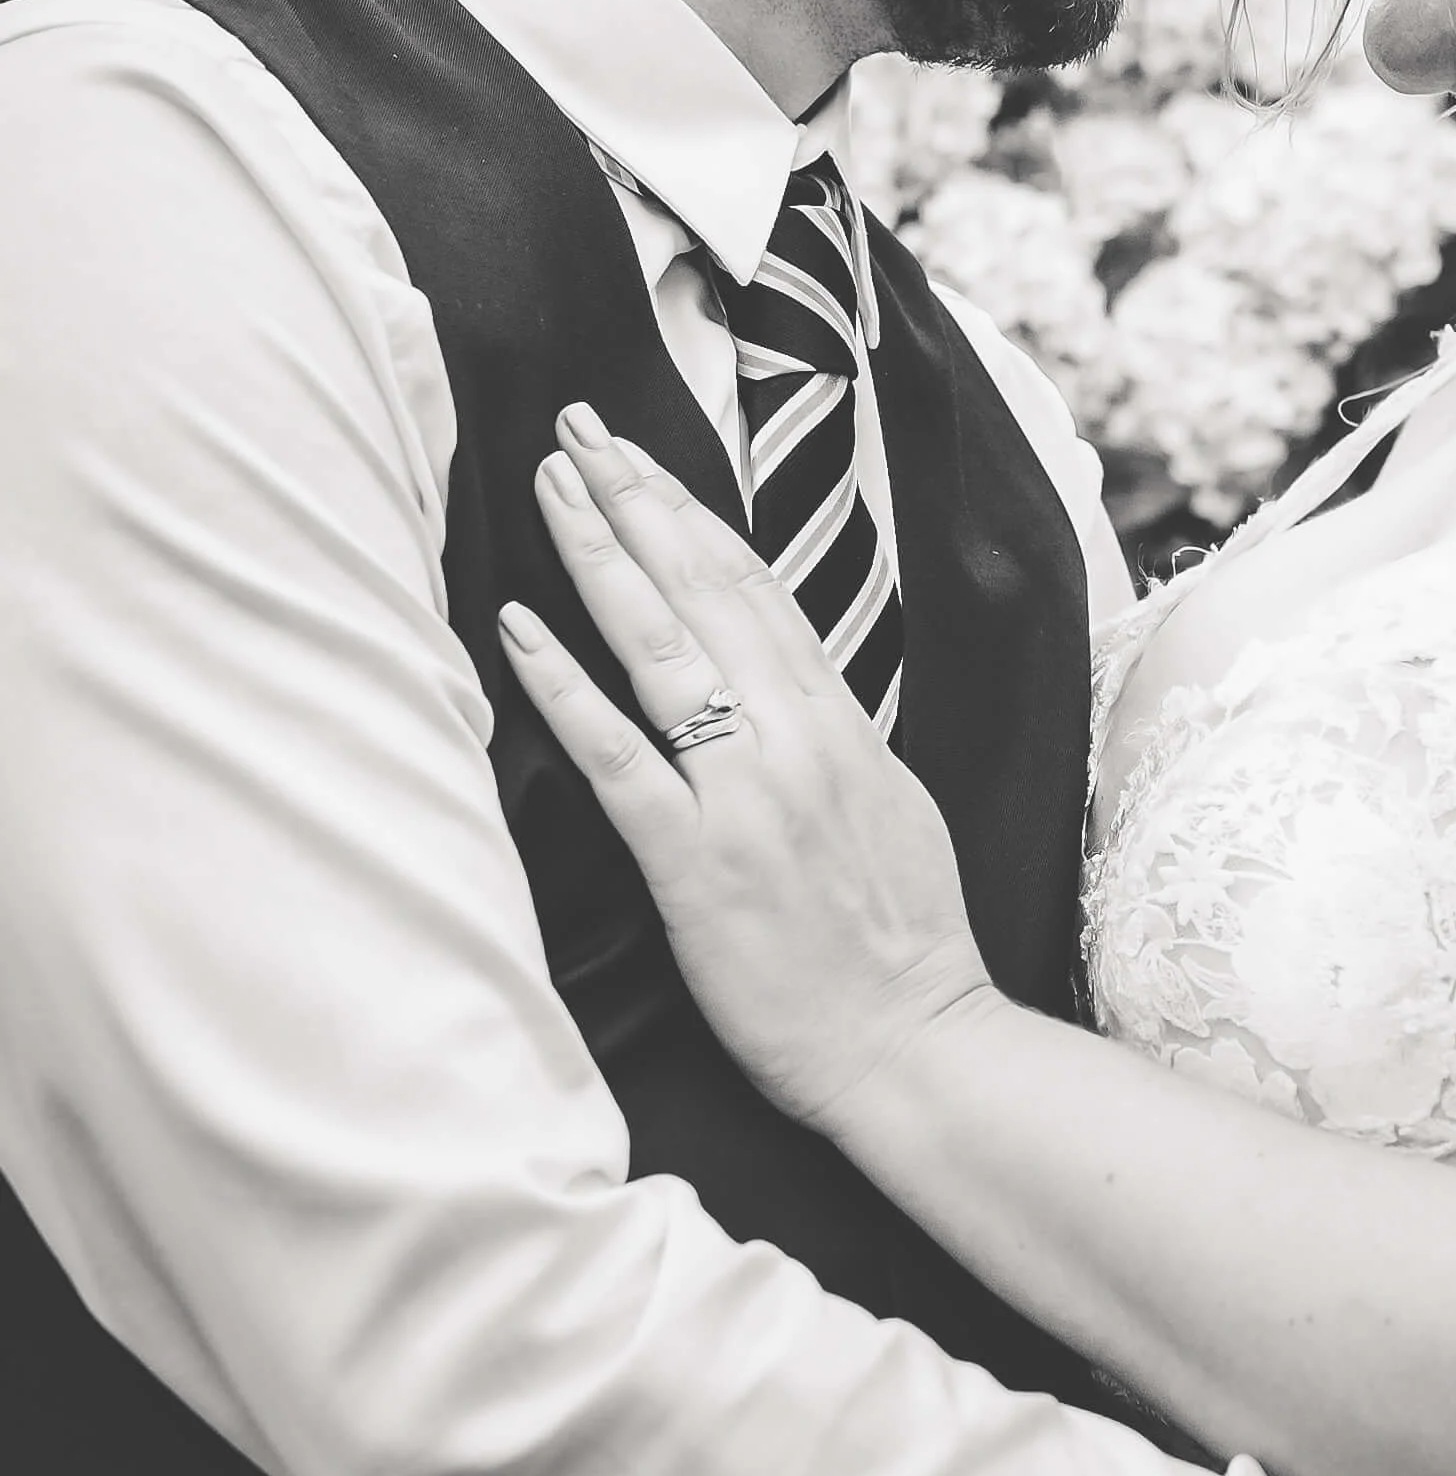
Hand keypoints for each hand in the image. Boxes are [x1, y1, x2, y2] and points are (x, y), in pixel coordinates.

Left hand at [498, 405, 995, 1131]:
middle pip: (704, 591)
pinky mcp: (696, 860)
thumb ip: (835, 740)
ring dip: (599, 557)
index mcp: (840, 724)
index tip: (641, 456)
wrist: (917, 1045)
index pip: (756, 588)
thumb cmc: (903, 943)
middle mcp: (795, 738)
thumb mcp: (890, 807)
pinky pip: (619, 757)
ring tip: (550, 488)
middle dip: (636, 501)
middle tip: (579, 430)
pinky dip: (566, 685)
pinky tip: (519, 628)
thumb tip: (793, 692)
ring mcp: (746, 794)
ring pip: (661, 648)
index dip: (692, 513)